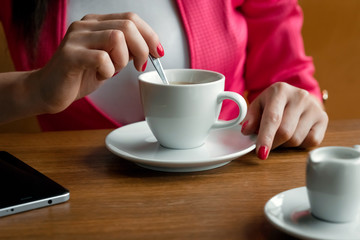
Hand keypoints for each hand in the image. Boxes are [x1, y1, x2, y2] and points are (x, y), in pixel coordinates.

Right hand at [32, 12, 162, 113]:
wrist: (48, 91)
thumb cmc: (81, 76)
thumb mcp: (110, 61)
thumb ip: (126, 51)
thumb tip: (149, 48)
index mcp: (96, 23)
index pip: (131, 18)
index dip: (150, 35)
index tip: (157, 53)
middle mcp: (85, 25)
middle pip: (127, 25)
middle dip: (142, 48)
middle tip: (140, 66)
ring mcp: (76, 38)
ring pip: (116, 37)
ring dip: (123, 59)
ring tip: (113, 71)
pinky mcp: (70, 56)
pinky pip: (102, 58)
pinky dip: (108, 71)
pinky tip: (100, 76)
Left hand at [241, 82, 328, 159]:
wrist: (296, 97)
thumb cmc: (274, 104)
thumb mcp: (258, 106)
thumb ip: (250, 118)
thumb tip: (247, 130)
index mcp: (280, 90)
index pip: (272, 118)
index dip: (266, 137)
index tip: (261, 153)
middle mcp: (299, 96)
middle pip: (285, 132)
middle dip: (273, 143)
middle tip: (267, 144)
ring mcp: (314, 107)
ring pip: (296, 139)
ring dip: (285, 144)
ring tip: (281, 134)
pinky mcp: (323, 118)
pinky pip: (311, 141)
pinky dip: (300, 144)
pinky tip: (295, 133)